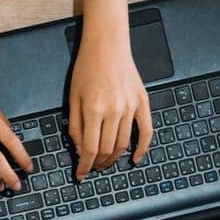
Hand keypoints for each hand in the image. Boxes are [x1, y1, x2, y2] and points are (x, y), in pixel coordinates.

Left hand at [68, 23, 151, 178]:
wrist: (107, 44)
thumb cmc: (87, 67)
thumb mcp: (73, 97)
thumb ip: (76, 126)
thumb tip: (81, 150)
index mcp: (94, 109)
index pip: (90, 149)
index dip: (84, 166)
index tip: (81, 175)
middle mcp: (114, 110)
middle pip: (107, 150)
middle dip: (98, 164)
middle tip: (92, 168)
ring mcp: (130, 107)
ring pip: (124, 144)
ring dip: (114, 158)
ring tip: (105, 163)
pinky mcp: (142, 102)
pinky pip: (146, 131)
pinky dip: (142, 148)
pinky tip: (136, 158)